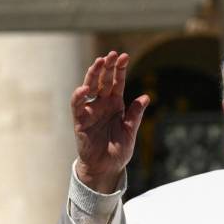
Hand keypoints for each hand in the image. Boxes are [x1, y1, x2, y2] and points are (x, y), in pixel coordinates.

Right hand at [72, 51, 149, 193]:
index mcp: (114, 105)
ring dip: (93, 75)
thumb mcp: (130, 131)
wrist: (106, 169)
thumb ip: (135, 114)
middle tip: (112, 54)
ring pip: (89, 88)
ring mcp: (90, 112)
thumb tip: (146, 97)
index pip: (117, 82)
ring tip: (99, 62)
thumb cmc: (118, 151)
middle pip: (103, 80)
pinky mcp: (80, 122)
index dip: (120, 69)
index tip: (124, 56)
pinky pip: (77, 106)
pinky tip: (85, 88)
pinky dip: (79, 96)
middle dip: (107, 67)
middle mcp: (101, 105)